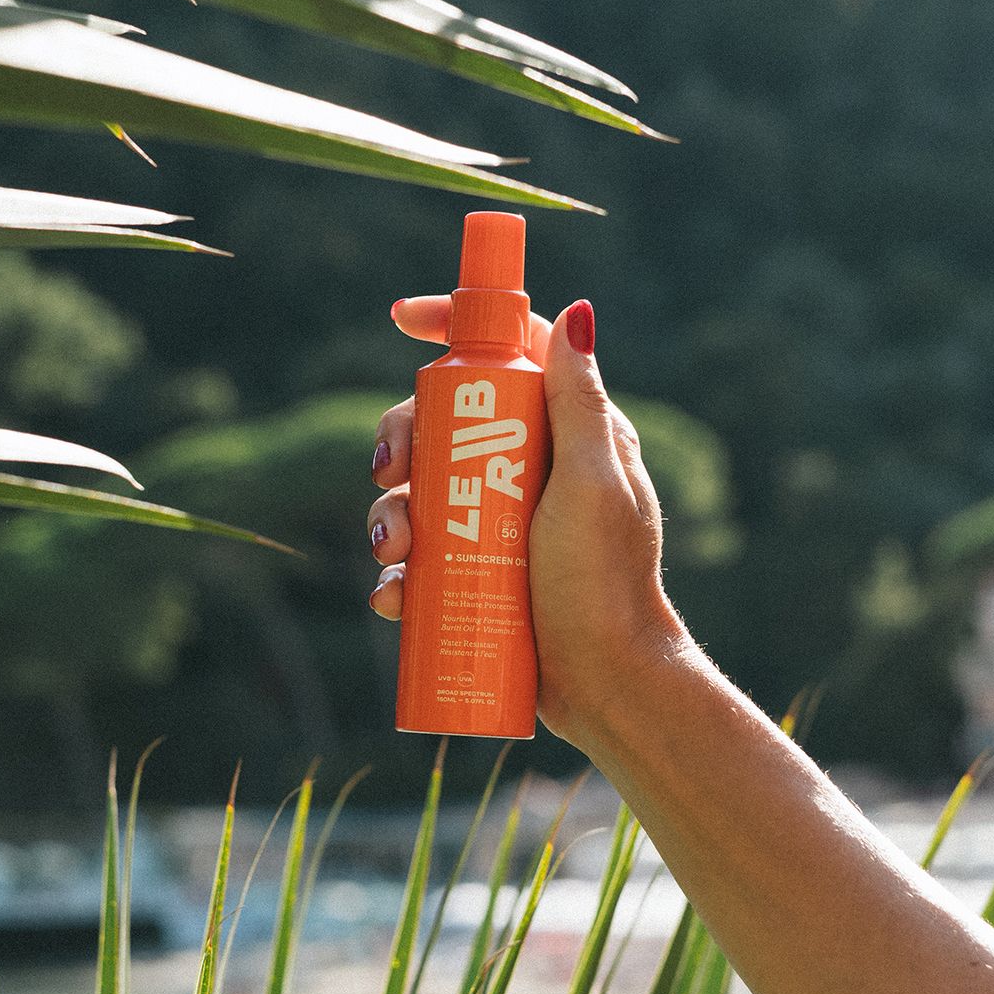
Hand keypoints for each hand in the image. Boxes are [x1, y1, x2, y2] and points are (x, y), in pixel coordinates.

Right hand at [367, 296, 685, 749]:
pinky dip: (393, 575)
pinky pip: (416, 561)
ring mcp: (495, 525)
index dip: (454, 328)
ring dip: (386, 514)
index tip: (403, 319)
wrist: (603, 681)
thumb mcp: (593, 484)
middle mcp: (528, 471)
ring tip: (391, 551)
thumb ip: (580, 404)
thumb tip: (579, 312)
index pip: (507, 356)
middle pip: (443, 424)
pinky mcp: (472, 576)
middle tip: (388, 469)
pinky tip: (391, 596)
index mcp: (565, 434)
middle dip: (401, 439)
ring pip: (417, 493)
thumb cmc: (606, 581)